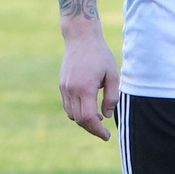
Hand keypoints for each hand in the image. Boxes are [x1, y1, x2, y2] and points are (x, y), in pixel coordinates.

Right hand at [58, 21, 119, 139]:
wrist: (80, 38)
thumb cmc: (100, 55)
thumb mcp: (112, 75)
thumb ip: (111, 97)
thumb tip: (107, 116)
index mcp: (85, 88)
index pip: (88, 118)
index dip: (97, 131)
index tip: (107, 136)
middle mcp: (72, 90)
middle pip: (79, 120)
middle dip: (92, 128)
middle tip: (104, 131)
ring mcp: (64, 88)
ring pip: (72, 114)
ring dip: (84, 121)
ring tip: (98, 118)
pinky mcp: (62, 85)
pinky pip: (68, 106)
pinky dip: (77, 112)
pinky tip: (88, 107)